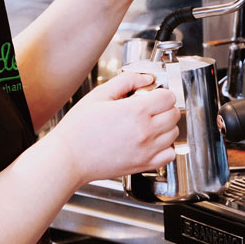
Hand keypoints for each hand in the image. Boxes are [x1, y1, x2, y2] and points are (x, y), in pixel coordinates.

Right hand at [47, 73, 180, 185]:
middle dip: (165, 107)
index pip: (169, 97)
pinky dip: (167, 146)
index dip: (161, 92)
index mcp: (136, 111)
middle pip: (174, 113)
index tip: (153, 94)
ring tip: (149, 123)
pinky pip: (170, 154)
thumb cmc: (78, 129)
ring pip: (175, 132)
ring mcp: (148, 149)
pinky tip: (153, 141)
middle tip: (150, 108)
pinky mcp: (145, 164)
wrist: (69, 158)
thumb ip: (126, 81)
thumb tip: (146, 78)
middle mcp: (146, 131)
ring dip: (166, 125)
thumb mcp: (99, 95)